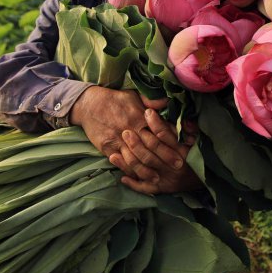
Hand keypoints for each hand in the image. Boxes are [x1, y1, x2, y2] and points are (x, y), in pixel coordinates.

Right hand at [69, 86, 183, 175]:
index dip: (171, 140)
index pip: (158, 130)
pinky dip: (129, 171)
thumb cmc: (114, 99)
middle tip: (178, 166)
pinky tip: (138, 177)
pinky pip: (120, 162)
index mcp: (139, 116)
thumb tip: (168, 101)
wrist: (88, 104)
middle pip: (150, 146)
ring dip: (147, 169)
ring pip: (135, 158)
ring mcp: (118, 140)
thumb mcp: (134, 95)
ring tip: (159, 177)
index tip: (182, 148)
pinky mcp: (107, 148)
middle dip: (165, 156)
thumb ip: (151, 101)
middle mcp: (130, 129)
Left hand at [111, 110, 202, 194]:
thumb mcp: (199, 140)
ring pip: (145, 169)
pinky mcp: (162, 189)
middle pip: (152, 152)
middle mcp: (174, 166)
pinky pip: (145, 188)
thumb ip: (190, 129)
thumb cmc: (199, 156)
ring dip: (129, 160)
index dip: (155, 124)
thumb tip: (181, 119)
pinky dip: (133, 183)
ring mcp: (166, 178)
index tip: (146, 112)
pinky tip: (122, 177)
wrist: (206, 180)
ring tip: (116, 152)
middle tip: (126, 131)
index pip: (166, 136)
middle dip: (137, 141)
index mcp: (183, 152)